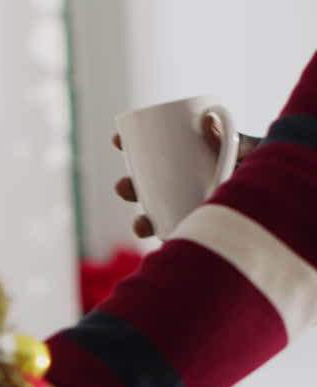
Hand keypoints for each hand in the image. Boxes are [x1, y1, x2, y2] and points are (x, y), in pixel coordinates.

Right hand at [112, 115, 262, 237]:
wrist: (288, 205)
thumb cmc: (269, 175)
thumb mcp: (252, 153)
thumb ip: (230, 140)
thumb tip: (206, 119)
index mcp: (196, 165)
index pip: (158, 155)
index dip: (133, 147)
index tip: (117, 140)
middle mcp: (191, 191)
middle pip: (151, 189)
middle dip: (130, 188)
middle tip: (125, 188)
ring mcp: (194, 216)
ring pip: (158, 218)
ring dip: (142, 222)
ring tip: (141, 225)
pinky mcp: (203, 238)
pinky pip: (177, 242)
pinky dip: (166, 244)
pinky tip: (161, 248)